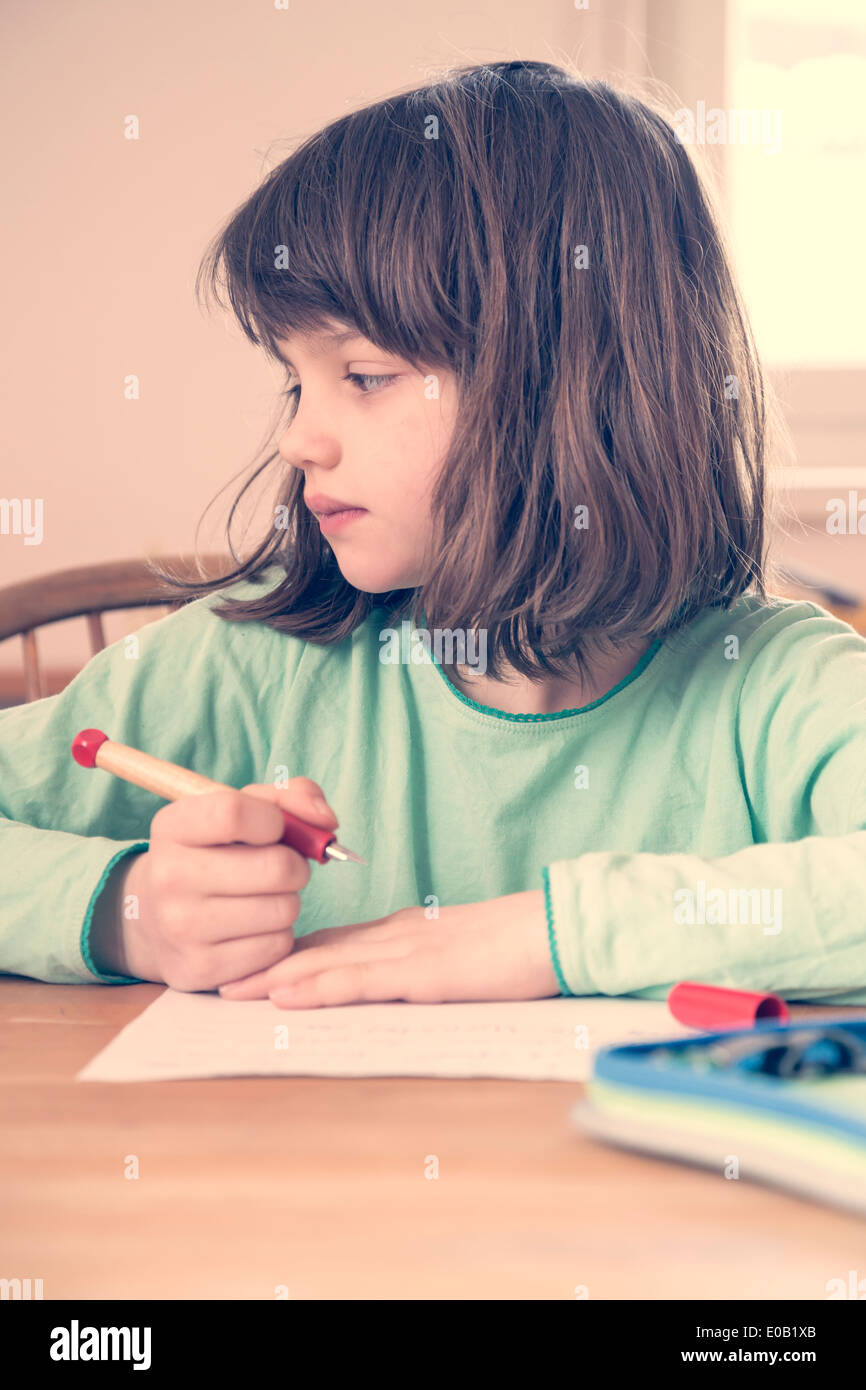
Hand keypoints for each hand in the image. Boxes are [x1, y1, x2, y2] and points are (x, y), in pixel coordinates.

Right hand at [114, 779, 339, 990]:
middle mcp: (169, 876)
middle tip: (283, 868)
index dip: (274, 818)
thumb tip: (327, 821)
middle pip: (276, 867)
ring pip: (284, 909)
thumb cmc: (212, 854)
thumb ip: (288, 798)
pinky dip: (278, 936)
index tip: (275, 828)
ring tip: (265, 898)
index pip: (234, 812)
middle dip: (296, 866)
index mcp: (173, 827)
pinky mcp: (201, 967)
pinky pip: (276, 947)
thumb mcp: (236, 813)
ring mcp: (182, 926)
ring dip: (288, 901)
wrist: (151, 918)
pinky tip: (254, 928)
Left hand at [217, 888, 559, 1006]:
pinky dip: (317, 989)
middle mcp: (393, 937)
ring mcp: (404, 954)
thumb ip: (421, 962)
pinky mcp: (421, 975)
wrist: (551, 930)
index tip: (247, 965)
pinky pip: (358, 982)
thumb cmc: (514, 945)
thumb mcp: (457, 953)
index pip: (332, 944)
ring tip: (232, 990)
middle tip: (219, 980)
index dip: (287, 956)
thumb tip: (390, 979)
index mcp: (402, 932)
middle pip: (317, 952)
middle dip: (265, 966)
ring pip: (326, 965)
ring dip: (275, 978)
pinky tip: (285, 998)